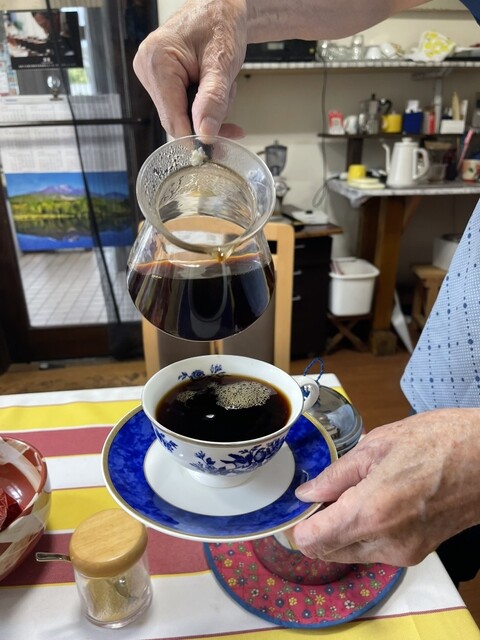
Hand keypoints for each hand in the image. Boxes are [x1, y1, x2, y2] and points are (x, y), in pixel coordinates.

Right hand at [133, 0, 246, 137]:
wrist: (220, 7)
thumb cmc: (220, 24)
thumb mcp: (222, 63)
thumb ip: (213, 100)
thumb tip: (205, 134)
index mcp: (157, 62)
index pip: (172, 118)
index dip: (195, 137)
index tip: (216, 149)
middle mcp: (147, 69)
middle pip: (176, 120)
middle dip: (206, 122)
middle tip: (232, 117)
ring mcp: (151, 75)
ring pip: (181, 116)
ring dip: (207, 112)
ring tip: (223, 88)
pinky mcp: (160, 80)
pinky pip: (181, 107)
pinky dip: (202, 106)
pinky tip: (215, 92)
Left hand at [291, 409, 479, 565]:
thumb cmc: (438, 441)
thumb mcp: (377, 446)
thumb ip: (335, 475)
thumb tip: (307, 494)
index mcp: (371, 512)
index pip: (313, 541)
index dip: (298, 525)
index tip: (298, 506)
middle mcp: (385, 542)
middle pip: (328, 551)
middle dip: (318, 526)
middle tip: (326, 492)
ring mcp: (403, 552)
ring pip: (350, 552)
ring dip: (341, 529)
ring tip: (356, 490)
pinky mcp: (417, 553)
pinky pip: (374, 550)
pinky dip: (364, 531)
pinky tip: (375, 498)